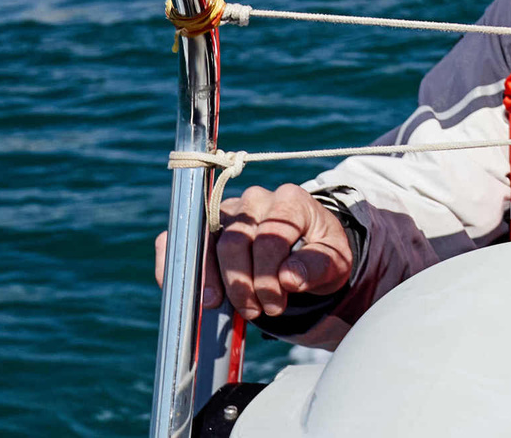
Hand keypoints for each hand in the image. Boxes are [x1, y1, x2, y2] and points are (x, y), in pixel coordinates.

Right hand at [152, 184, 355, 318]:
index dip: (268, 276)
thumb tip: (289, 278)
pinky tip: (190, 294)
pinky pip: (176, 238)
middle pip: (235, 241)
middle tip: (256, 310)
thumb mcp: (335, 263)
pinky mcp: (203, 225)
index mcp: (290, 201)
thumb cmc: (320, 255)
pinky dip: (175, 266)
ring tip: (220, 306)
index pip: (270, 236)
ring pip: (206, 241)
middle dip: (241, 283)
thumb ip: (317, 267)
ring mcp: (226, 211)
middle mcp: (255, 200)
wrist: (306, 252)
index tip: (275, 304)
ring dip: (211, 280)